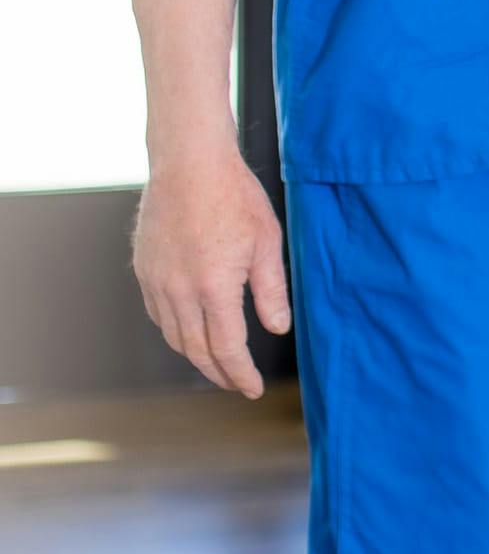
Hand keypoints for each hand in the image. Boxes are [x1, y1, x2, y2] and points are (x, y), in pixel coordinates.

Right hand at [134, 144, 290, 398]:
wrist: (189, 163)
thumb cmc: (234, 196)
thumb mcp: (267, 240)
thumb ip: (271, 289)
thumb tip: (278, 329)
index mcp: (214, 287)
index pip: (227, 348)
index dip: (240, 374)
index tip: (252, 389)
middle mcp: (179, 292)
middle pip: (196, 350)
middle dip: (219, 373)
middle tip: (236, 383)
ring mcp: (156, 282)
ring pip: (174, 336)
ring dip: (195, 355)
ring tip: (217, 362)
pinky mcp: (144, 270)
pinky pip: (158, 314)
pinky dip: (176, 331)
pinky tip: (190, 329)